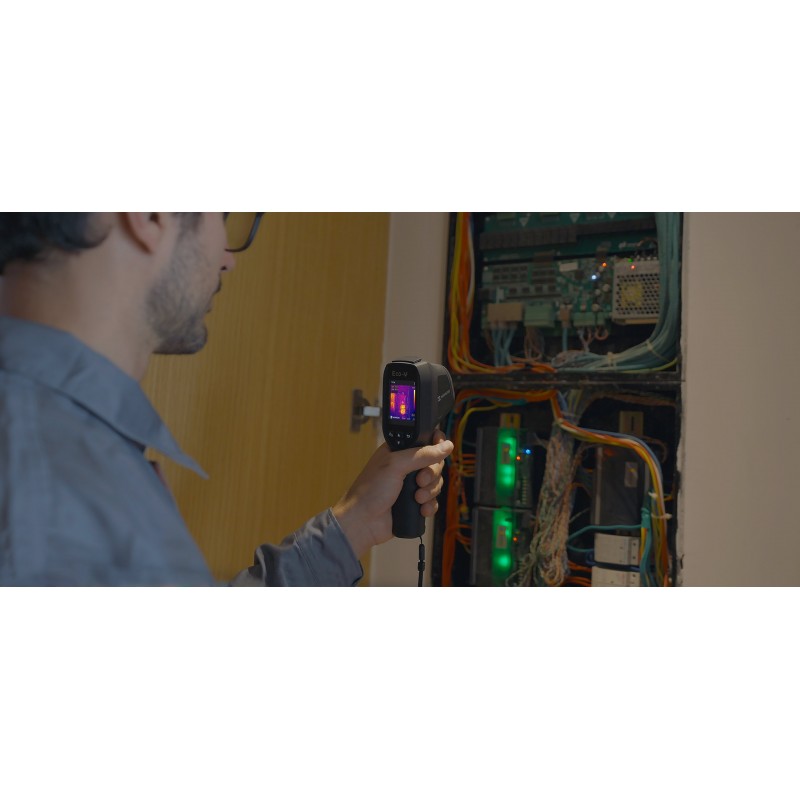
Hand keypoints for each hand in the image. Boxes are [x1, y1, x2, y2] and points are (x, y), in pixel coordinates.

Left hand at [332, 430, 453, 558]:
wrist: (363, 523)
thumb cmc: (370, 491)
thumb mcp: (396, 465)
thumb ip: (422, 454)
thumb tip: (446, 446)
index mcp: (399, 452)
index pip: (426, 442)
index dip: (436, 446)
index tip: (440, 452)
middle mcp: (406, 467)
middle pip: (435, 464)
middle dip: (431, 474)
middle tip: (419, 481)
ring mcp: (411, 486)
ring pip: (436, 483)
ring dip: (430, 491)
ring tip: (416, 498)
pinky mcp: (415, 504)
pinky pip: (433, 501)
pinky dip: (429, 505)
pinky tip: (421, 509)